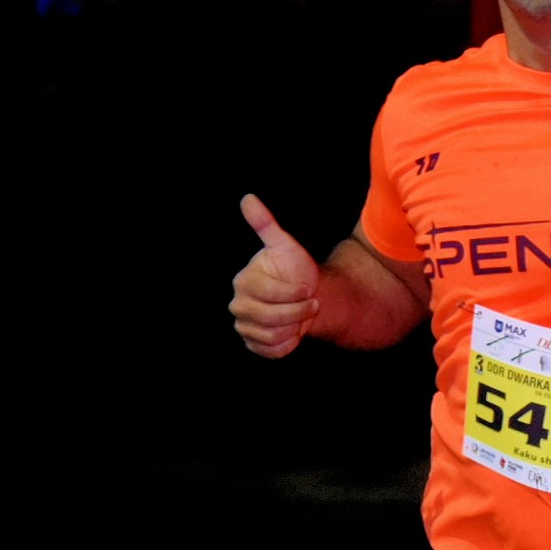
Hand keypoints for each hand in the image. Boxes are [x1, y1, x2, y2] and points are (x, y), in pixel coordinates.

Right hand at [229, 194, 321, 356]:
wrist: (304, 296)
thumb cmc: (294, 269)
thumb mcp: (284, 245)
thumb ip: (265, 224)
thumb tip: (247, 198)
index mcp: (243, 282)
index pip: (271, 294)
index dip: (294, 293)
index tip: (307, 287)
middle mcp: (238, 306)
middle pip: (270, 318)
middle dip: (298, 311)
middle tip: (311, 303)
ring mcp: (244, 327)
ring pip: (272, 336)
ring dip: (295, 326)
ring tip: (301, 315)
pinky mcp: (253, 345)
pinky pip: (273, 352)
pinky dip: (289, 343)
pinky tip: (294, 330)